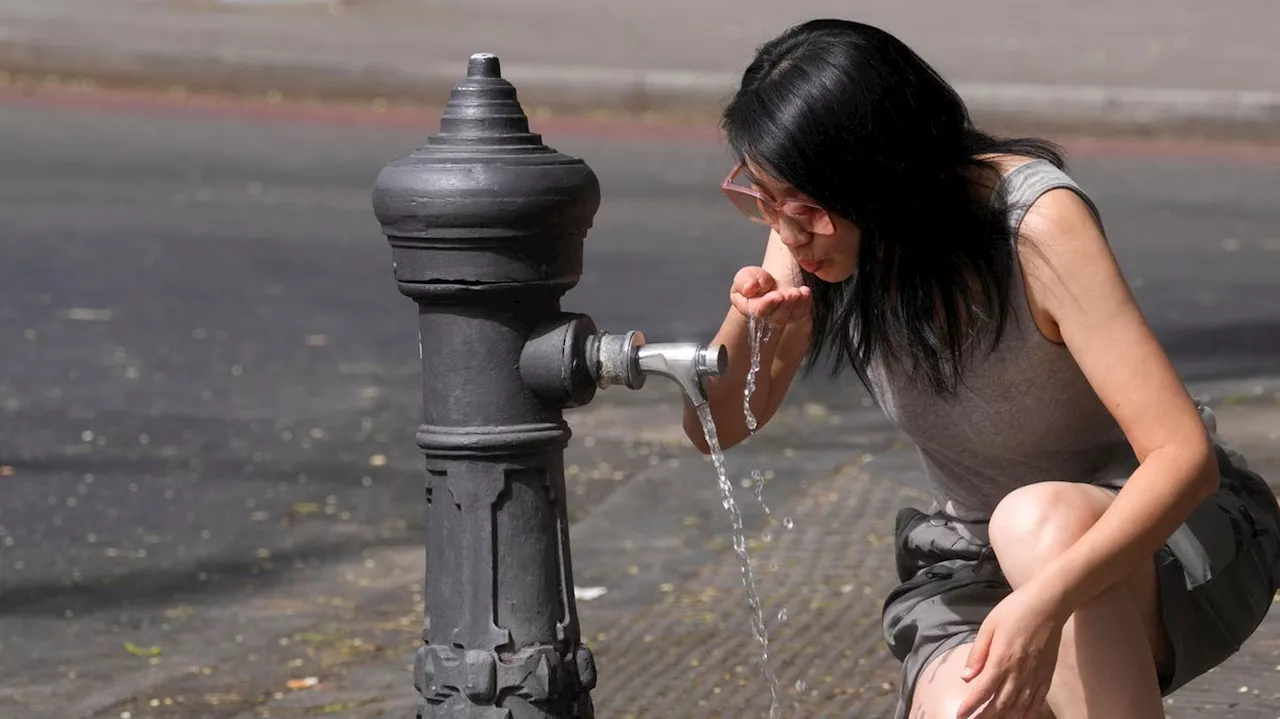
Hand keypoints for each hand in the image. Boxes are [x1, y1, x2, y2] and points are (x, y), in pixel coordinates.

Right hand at [730, 266, 811, 325]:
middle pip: (776, 316)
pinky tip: (806, 292)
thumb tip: (749, 288)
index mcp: (749, 308)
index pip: (759, 310)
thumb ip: (745, 282)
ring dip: (797, 304)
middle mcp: (765, 317)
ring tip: (802, 291)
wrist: (766, 283)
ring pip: (790, 316)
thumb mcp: (745, 276)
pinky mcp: (792, 315)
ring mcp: (780, 317)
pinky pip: (800, 313)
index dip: (769, 303)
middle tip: (793, 293)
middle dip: (786, 304)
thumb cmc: (753, 280)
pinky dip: (805, 303)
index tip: (778, 295)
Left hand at [956, 585, 1065, 717]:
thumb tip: (965, 677)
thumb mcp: (988, 627)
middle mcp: (1019, 673)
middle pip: (1000, 704)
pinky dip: (1029, 713)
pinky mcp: (1047, 675)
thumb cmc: (1015, 611)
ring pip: (1018, 706)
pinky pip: (1038, 701)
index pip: (982, 691)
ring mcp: (1035, 676)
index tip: (960, 715)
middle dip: (984, 716)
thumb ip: (977, 654)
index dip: (970, 706)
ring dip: (1004, 717)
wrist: (1048, 604)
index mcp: (1001, 660)